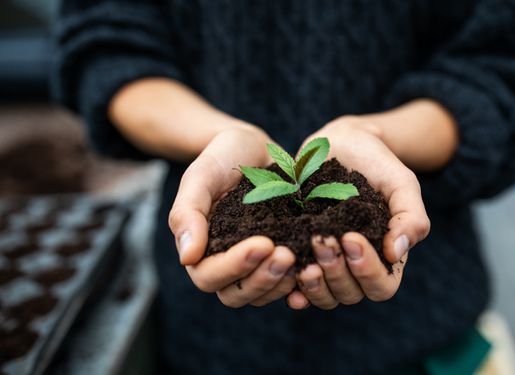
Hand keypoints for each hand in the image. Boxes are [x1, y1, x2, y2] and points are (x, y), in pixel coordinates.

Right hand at [169, 125, 296, 307]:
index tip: (263, 243)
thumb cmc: (221, 158)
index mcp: (201, 249)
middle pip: (236, 294)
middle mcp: (226, 263)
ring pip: (263, 294)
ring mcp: (254, 264)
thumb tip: (187, 258)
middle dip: (262, 279)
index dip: (234, 267)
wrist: (252, 147)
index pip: (209, 276)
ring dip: (282, 283)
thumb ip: (187, 214)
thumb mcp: (200, 177)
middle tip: (287, 254)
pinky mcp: (280, 257)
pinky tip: (316, 266)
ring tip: (303, 260)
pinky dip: (300, 282)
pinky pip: (287, 284)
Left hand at [287, 116, 430, 309]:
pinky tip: (284, 272)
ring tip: (302, 261)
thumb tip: (397, 252)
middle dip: (335, 271)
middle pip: (350, 294)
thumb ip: (411, 217)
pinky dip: (291, 287)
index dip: (367, 270)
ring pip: (323, 295)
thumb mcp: (401, 183)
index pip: (382, 286)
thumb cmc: (378, 163)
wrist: (342, 143)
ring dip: (313, 284)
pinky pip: (296, 285)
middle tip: (320, 239)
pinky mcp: (301, 255)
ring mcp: (327, 264)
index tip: (351, 237)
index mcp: (385, 258)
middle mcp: (356, 268)